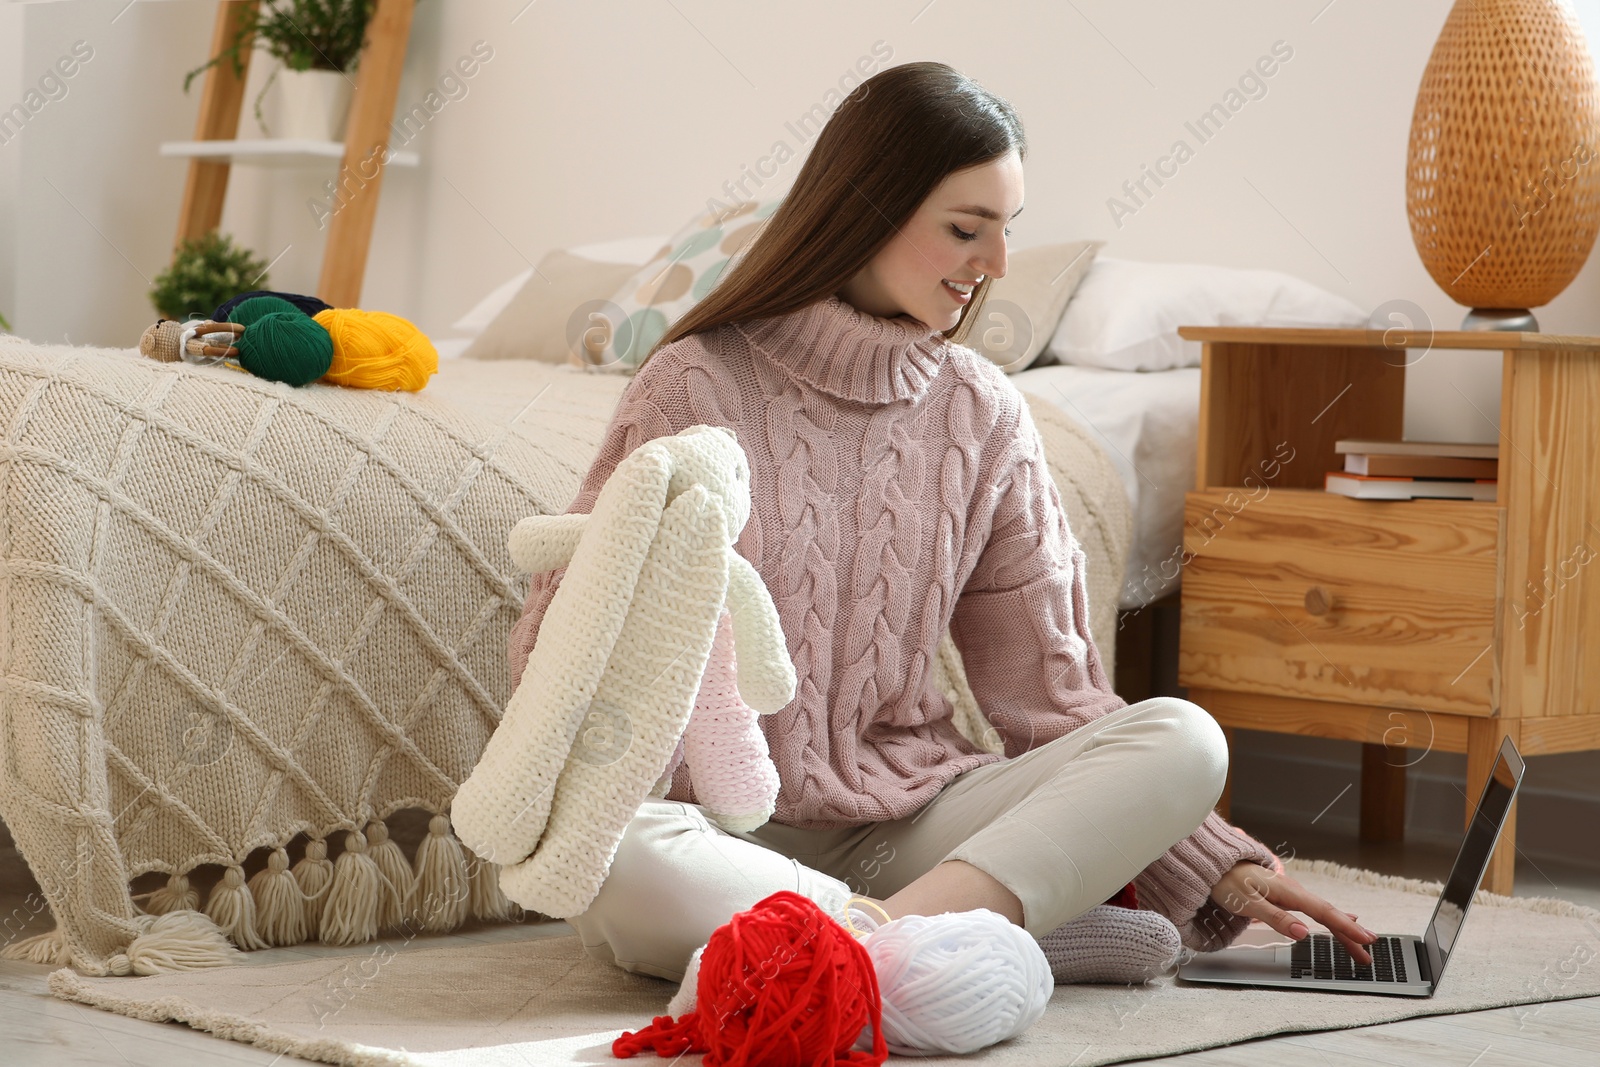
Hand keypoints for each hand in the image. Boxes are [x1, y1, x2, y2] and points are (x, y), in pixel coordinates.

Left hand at [1209, 861, 1377, 964]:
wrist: (1214, 864)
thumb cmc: (1227, 881)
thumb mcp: (1248, 903)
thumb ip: (1276, 917)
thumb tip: (1303, 933)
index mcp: (1288, 892)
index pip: (1324, 913)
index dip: (1346, 927)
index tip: (1366, 939)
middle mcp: (1293, 891)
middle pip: (1327, 915)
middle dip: (1349, 933)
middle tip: (1368, 952)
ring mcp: (1290, 894)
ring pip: (1322, 913)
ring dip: (1341, 928)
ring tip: (1360, 941)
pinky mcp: (1284, 896)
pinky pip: (1313, 910)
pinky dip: (1329, 918)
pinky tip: (1338, 920)